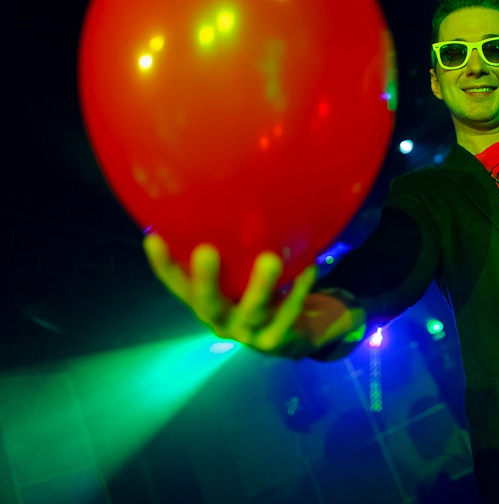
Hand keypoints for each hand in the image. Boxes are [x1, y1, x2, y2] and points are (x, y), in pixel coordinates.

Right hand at [143, 234, 355, 357]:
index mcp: (203, 301)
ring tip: (270, 259)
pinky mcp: (274, 340)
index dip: (163, 264)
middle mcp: (219, 320)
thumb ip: (229, 249)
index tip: (153, 237)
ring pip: (252, 311)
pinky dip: (298, 289)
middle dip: (206, 279)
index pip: (176, 284)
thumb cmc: (253, 293)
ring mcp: (246, 333)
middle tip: (206, 251)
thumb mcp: (237, 274)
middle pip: (208, 303)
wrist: (286, 338)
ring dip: (261, 286)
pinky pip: (288, 313)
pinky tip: (309, 266)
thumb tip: (221, 195)